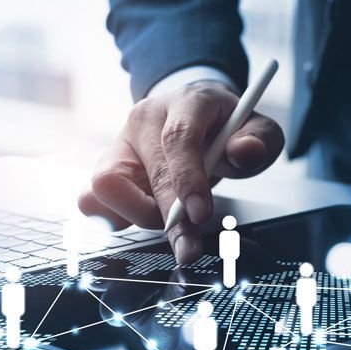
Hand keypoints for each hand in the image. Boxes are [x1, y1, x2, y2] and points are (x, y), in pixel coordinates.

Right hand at [77, 81, 284, 263]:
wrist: (192, 116)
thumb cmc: (222, 126)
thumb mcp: (254, 126)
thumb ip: (260, 139)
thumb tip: (244, 152)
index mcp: (185, 102)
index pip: (179, 137)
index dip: (187, 179)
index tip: (201, 215)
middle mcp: (144, 120)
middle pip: (148, 173)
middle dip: (170, 218)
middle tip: (189, 246)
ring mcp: (119, 144)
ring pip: (106, 187)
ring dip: (138, 216)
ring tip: (166, 217)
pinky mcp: (105, 167)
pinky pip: (91, 200)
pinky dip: (115, 217)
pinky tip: (140, 217)